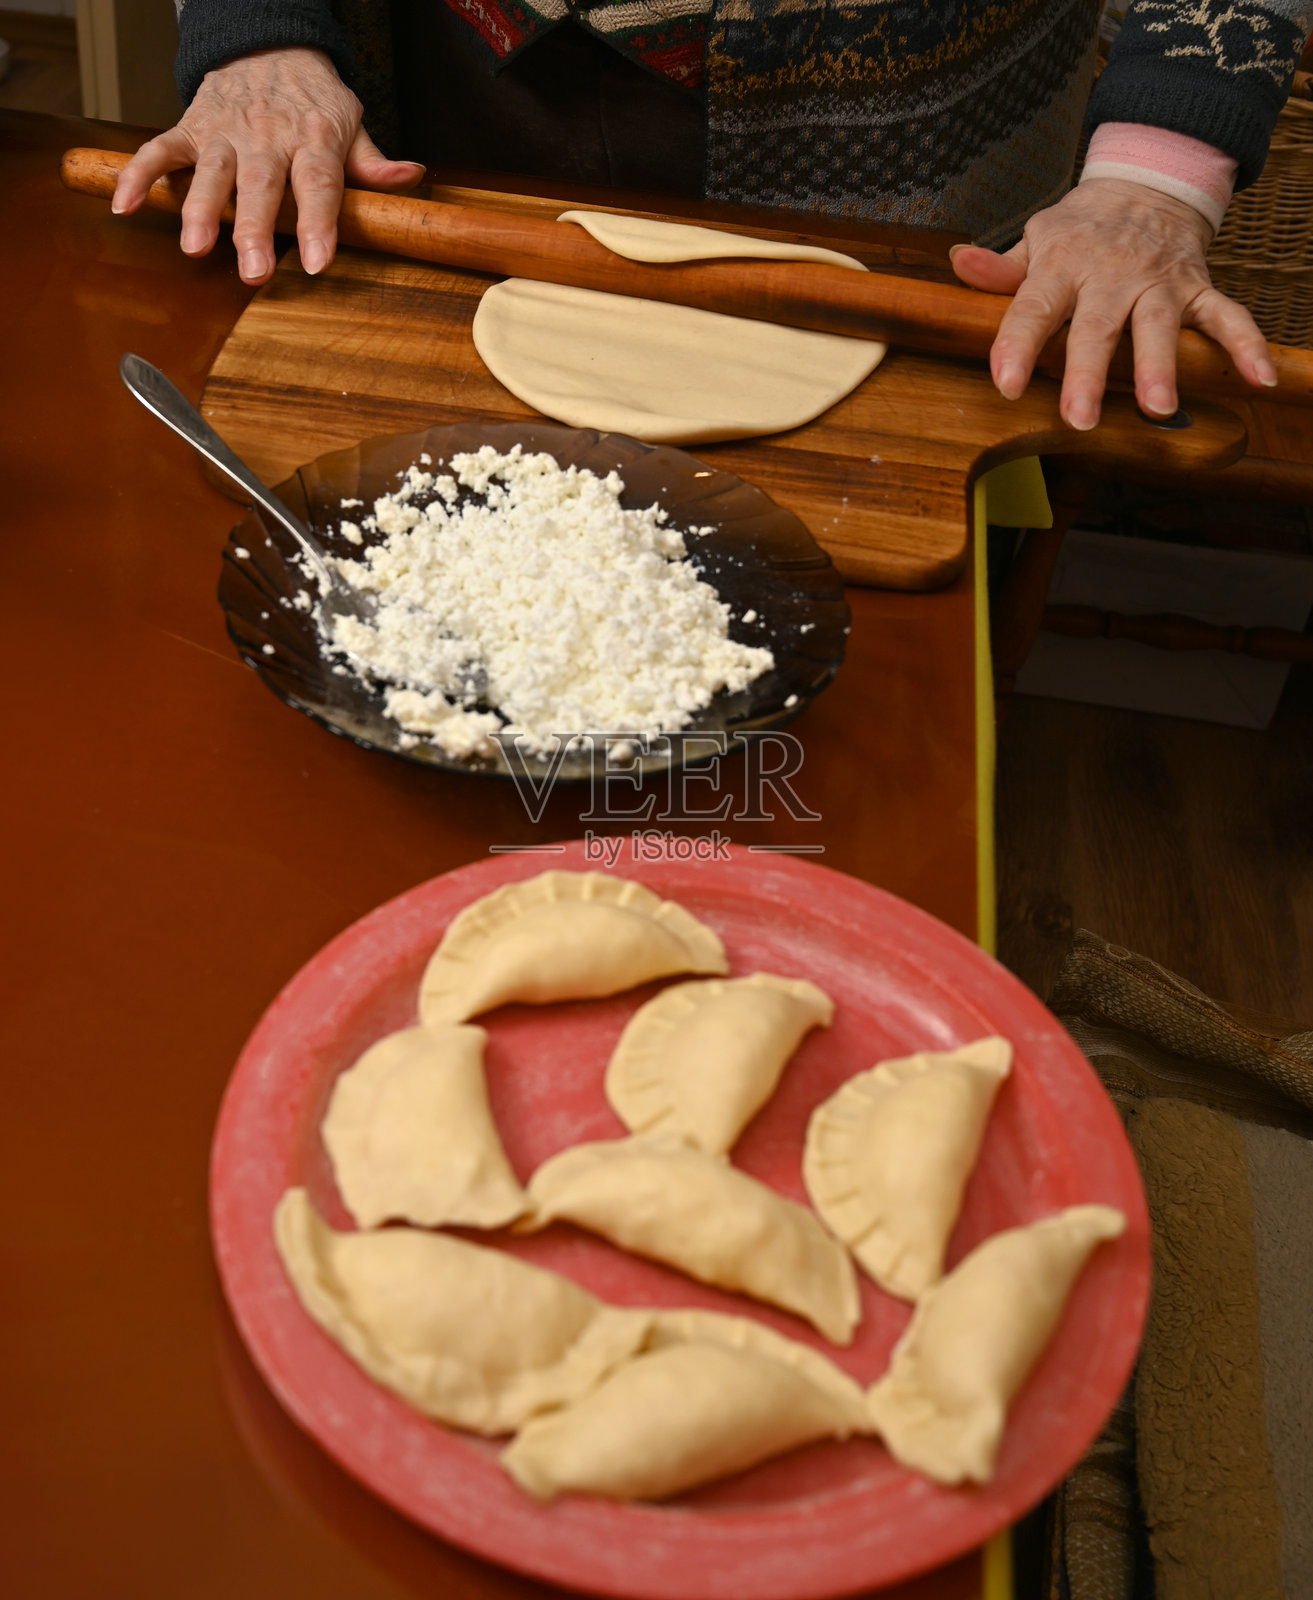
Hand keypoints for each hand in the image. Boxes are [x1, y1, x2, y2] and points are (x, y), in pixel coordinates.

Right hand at [111, 47, 424, 285]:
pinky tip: (126, 206)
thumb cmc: (312, 98)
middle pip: (261, 186)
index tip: (317, 262)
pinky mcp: (191, 129)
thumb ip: (373, 161)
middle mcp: (266, 138)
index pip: (319, 185)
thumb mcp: (350, 121)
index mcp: (312, 140)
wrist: (266, 42)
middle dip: (255, 230)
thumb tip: (411, 178)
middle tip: (253, 271)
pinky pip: (159, 151)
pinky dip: (139, 175)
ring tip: (195, 247)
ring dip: (201, 210)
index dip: (319, 224)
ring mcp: (225, 134)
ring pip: (211, 173)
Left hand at [950, 178, 1276, 429]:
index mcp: (1062, 266)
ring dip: (1161, 366)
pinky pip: (1226, 316)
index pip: (1034, 308)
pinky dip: (1245, 345)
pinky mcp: (1197, 287)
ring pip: (1160, 326)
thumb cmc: (1080, 230)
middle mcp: (1111, 276)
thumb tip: (959, 263)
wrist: (1146, 183)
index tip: (1005, 383)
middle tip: (1080, 418)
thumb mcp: (1035, 240)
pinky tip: (1257, 378)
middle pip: (1098, 328)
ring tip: (1159, 408)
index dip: (1016, 345)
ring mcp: (1158, 283)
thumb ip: (1000, 269)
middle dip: (1089, 373)